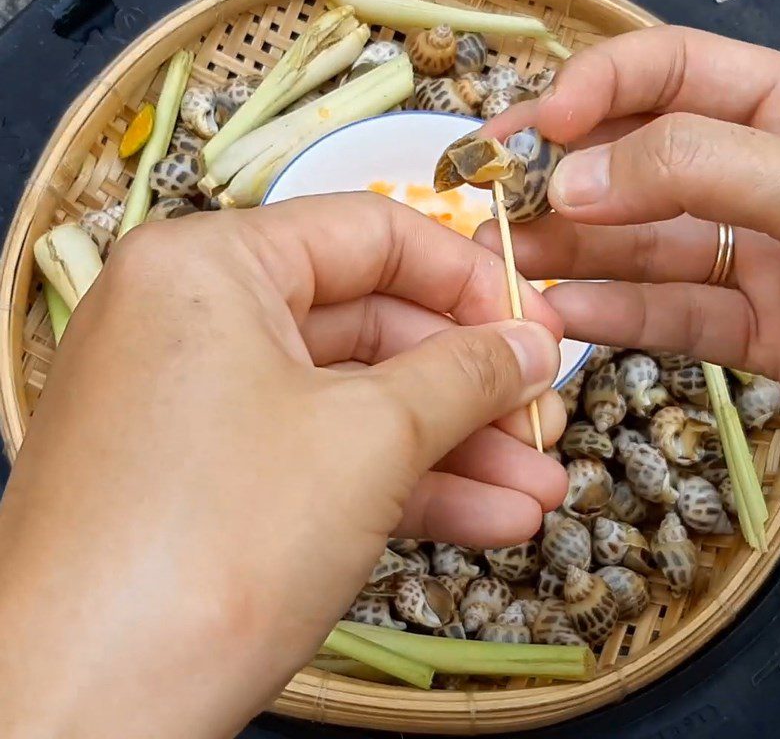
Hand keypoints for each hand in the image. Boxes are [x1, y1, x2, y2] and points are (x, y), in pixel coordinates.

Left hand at [0, 195, 565, 738]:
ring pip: (354, 404)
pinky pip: (322, 458)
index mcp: (212, 266)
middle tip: (546, 425)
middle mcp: (196, 319)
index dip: (469, 280)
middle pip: (370, 327)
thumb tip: (533, 344)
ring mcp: (201, 404)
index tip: (541, 330)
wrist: (86, 712)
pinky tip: (490, 518)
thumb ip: (466, 373)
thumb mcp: (370, 437)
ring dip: (453, 448)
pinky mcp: (209, 479)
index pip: (370, 234)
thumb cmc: (222, 537)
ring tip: (539, 490)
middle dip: (471, 386)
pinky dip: (404, 486)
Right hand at [479, 26, 779, 394]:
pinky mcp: (758, 332)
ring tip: (506, 263)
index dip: (598, 88)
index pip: (673, 71)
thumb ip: (702, 168)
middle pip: (638, 164)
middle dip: (561, 182)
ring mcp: (760, 258)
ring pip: (643, 247)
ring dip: (571, 254)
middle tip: (491, 203)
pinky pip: (673, 315)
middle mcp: (764, 180)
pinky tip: (562, 313)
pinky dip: (615, 316)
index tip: (537, 128)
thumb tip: (578, 178)